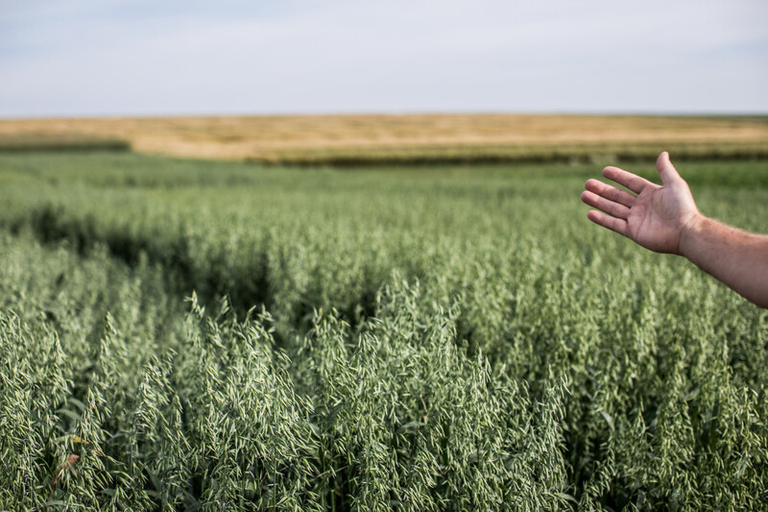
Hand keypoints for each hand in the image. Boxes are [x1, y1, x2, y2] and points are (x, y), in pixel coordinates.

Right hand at [581, 152, 699, 254]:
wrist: (685, 232)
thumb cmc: (683, 207)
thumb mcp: (675, 184)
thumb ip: (665, 170)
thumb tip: (663, 153)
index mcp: (651, 194)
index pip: (631, 182)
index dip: (618, 176)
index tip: (604, 171)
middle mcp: (642, 206)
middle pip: (617, 196)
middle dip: (602, 190)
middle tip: (587, 183)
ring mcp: (636, 219)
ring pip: (612, 209)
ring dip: (598, 202)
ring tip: (583, 195)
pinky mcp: (633, 232)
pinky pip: (614, 224)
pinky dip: (602, 219)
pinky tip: (590, 213)